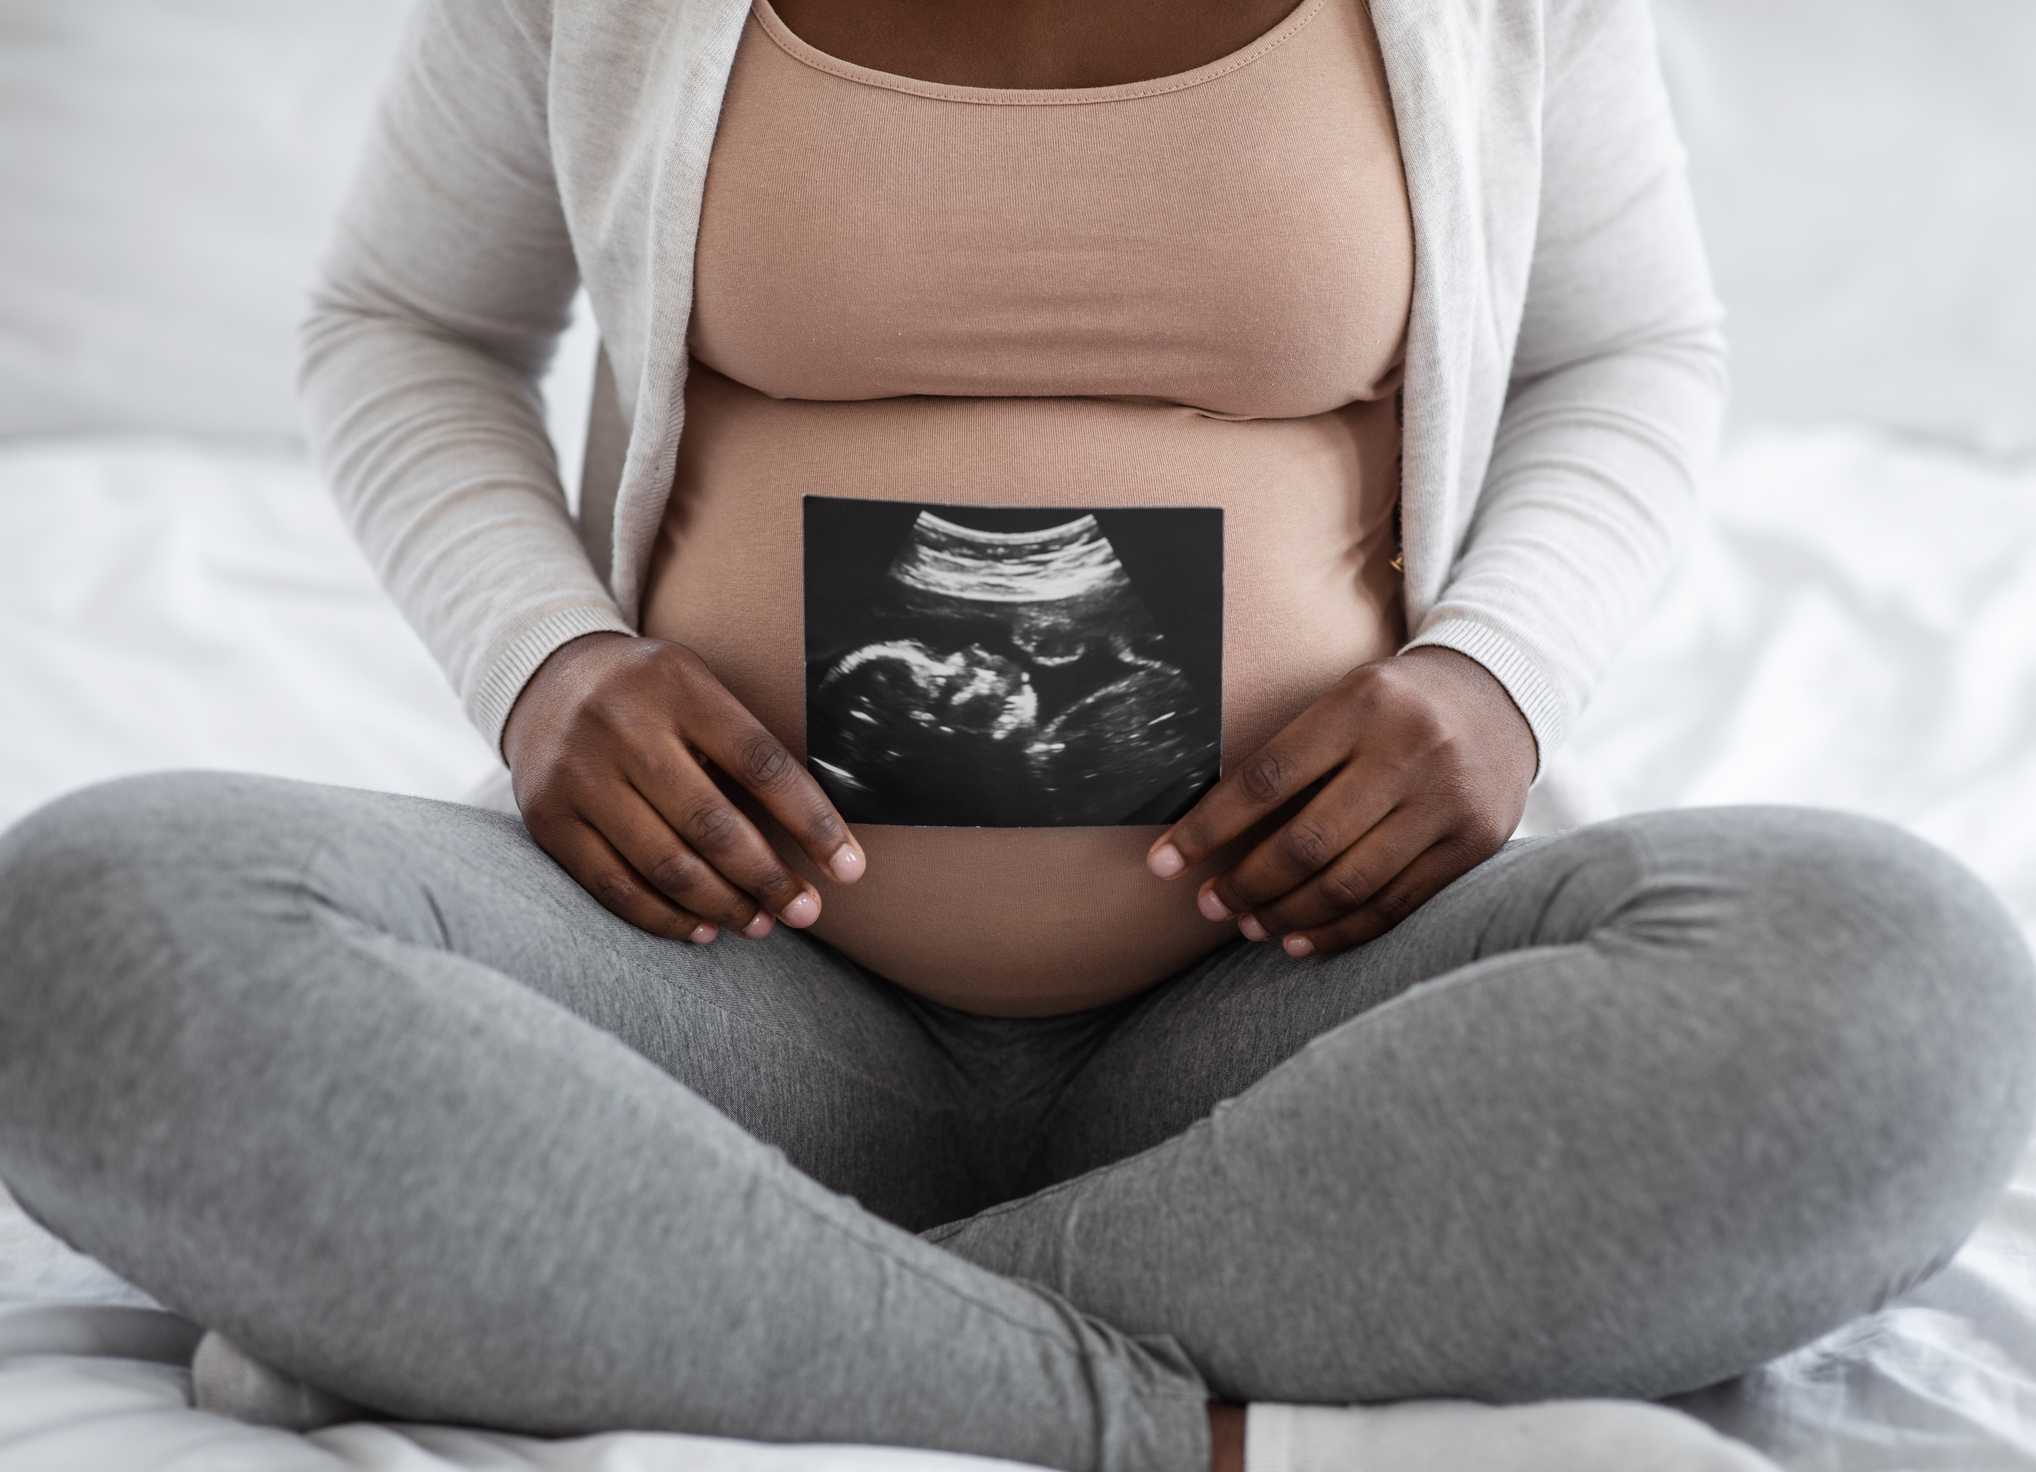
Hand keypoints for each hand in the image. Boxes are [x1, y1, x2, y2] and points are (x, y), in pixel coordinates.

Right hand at [502, 632, 864, 943]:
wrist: (544, 676)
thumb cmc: (649, 693)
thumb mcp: (696, 688)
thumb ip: (741, 745)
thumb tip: (816, 832)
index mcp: (679, 687)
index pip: (761, 763)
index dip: (812, 821)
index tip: (849, 867)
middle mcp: (625, 727)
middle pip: (713, 823)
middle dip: (769, 878)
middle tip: (805, 911)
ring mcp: (580, 774)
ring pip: (665, 863)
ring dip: (723, 905)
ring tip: (760, 924)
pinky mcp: (548, 817)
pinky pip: (613, 885)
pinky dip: (664, 917)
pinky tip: (702, 928)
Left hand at [1145, 646, 1535, 956]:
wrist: (1501, 695)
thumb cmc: (1394, 705)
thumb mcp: (1344, 701)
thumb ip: (1290, 757)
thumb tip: (1207, 831)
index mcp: (1361, 705)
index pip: (1266, 779)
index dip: (1208, 828)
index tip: (1164, 863)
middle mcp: (1408, 752)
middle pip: (1307, 842)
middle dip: (1246, 884)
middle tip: (1209, 905)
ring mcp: (1446, 802)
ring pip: (1349, 883)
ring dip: (1287, 915)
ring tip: (1247, 925)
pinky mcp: (1474, 844)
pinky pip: (1394, 905)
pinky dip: (1340, 932)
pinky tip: (1299, 941)